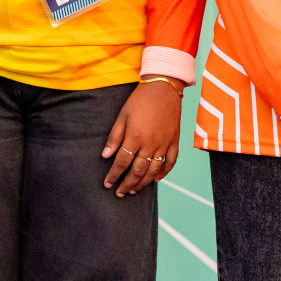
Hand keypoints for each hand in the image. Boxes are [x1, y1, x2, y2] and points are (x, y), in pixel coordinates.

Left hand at [102, 77, 182, 196]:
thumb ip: (114, 137)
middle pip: (137, 171)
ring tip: (134, 190)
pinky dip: (163, 173)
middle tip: (119, 193)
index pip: (122, 162)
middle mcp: (151, 144)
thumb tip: (105, 155)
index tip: (107, 183)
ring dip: (142, 183)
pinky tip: (155, 180)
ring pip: (153, 171)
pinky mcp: (174, 141)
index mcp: (135, 137)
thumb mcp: (123, 115)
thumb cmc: (140, 100)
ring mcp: (164, 144)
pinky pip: (170, 162)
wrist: (164, 87)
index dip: (114, 175)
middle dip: (127, 184)